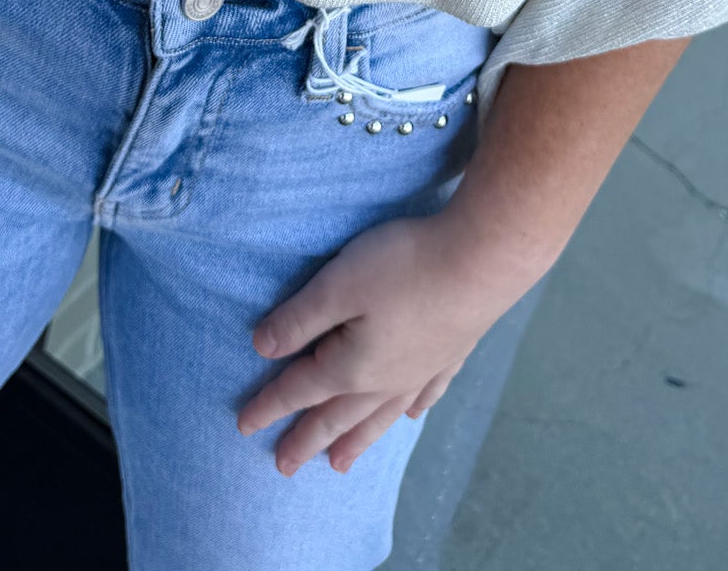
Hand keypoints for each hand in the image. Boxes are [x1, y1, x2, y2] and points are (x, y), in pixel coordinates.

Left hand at [237, 210, 541, 476]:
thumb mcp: (338, 284)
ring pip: (379, 417)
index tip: (244, 425)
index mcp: (352, 365)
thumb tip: (262, 349)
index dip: (269, 405)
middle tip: (285, 466)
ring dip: (355, 440)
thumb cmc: (404, 266)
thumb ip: (298, 319)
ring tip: (339, 464)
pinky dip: (411, 411)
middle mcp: (385, 380)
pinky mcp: (450, 353)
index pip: (300, 388)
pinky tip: (411, 417)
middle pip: (337, 415)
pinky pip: (423, 395)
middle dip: (307, 439)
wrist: (484, 260)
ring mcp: (421, 371)